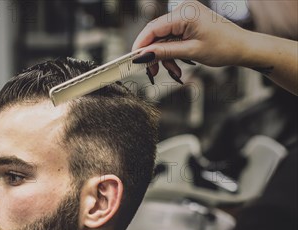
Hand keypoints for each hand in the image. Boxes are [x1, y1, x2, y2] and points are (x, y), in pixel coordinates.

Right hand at [133, 0, 247, 79]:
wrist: (243, 47)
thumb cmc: (224, 47)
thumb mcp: (190, 52)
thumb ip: (164, 52)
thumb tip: (142, 56)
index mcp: (185, 13)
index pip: (152, 28)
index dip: (140, 46)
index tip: (133, 61)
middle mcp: (183, 9)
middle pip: (156, 34)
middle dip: (153, 54)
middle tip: (152, 72)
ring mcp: (185, 14)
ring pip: (162, 38)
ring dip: (163, 56)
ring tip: (173, 72)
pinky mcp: (187, 21)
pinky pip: (171, 37)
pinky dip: (171, 51)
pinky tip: (177, 65)